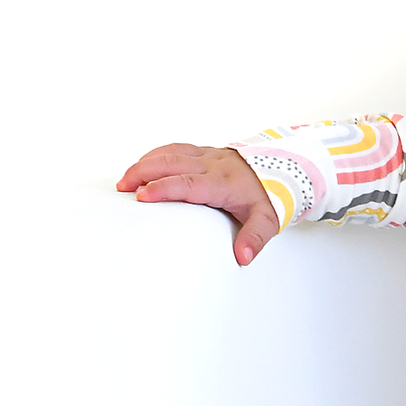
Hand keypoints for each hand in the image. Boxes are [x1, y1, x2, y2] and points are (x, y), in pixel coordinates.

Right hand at [117, 143, 279, 266]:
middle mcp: (213, 164)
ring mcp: (207, 155)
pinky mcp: (204, 152)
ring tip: (125, 180)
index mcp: (224, 182)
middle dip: (144, 173)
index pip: (189, 183)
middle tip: (123, 188)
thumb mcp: (268, 220)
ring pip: (170, 153)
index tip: (141, 196)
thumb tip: (243, 256)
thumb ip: (255, 238)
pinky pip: (175, 148)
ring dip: (145, 163)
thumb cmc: (269, 196)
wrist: (282, 169)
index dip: (163, 188)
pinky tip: (142, 166)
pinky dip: (155, 155)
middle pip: (172, 163)